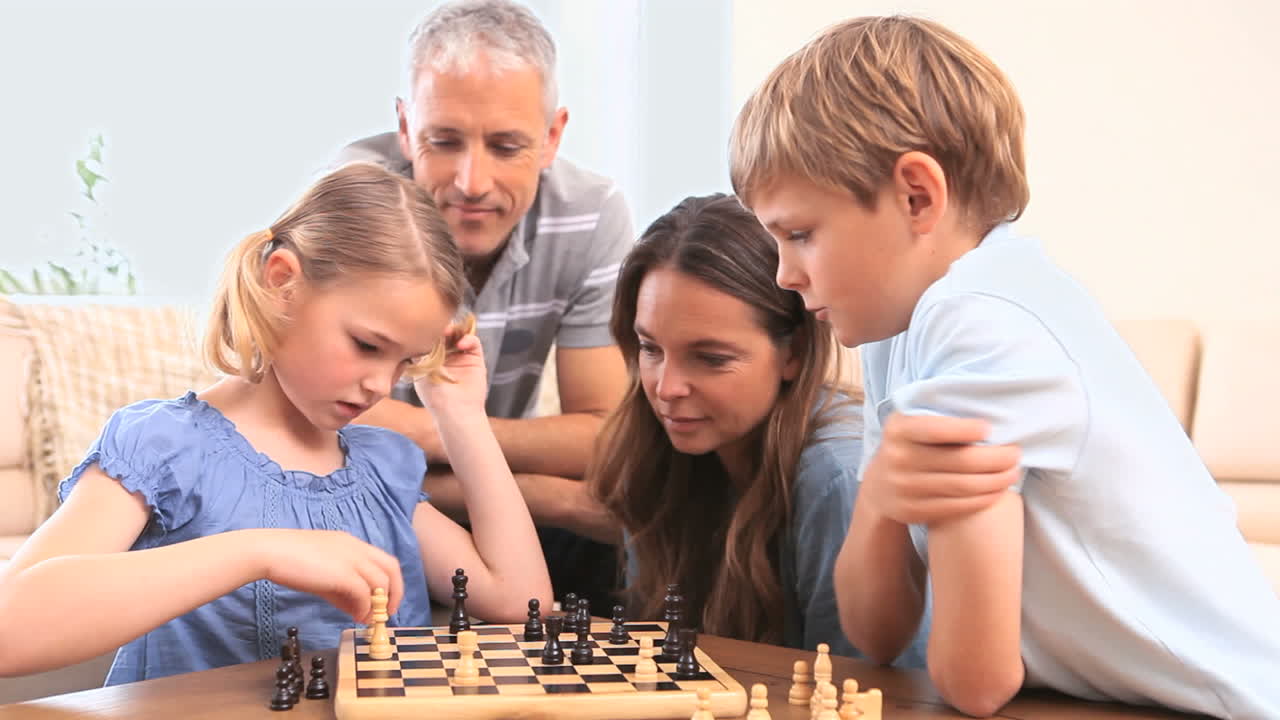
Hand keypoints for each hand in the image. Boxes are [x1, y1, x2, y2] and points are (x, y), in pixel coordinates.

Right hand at [256, 529, 404, 622]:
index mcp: (351, 544)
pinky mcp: (342, 573)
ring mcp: (351, 558)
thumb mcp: (322, 574)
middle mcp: (356, 548)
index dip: (388, 582)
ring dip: (379, 603)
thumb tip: (358, 610)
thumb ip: (342, 590)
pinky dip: (364, 607)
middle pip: (391, 567)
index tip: (384, 601)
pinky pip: (364, 592)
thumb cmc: (290, 561)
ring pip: (381, 581)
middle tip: (387, 613)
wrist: (269, 552)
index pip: (382, 560)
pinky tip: (356, 617)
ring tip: (370, 619)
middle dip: (394, 592)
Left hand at [415, 326, 487, 416]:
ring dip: (454, 331)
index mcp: (430, 361)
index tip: (425, 329)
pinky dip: (468, 339)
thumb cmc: (436, 396)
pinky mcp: (475, 359)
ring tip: (449, 332)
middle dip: (441, 330)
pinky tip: (462, 344)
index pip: (430, 340)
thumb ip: (425, 351)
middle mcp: (445, 358)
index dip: (428, 333)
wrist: (456, 412)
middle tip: (438, 328)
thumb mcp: (423, 371)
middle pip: (444, 335)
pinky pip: (473, 343)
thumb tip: (425, 332)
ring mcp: (460, 358)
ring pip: (459, 336)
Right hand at [861, 412, 1020, 525]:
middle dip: (996, 458)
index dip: (966, 429)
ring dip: (996, 480)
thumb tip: (985, 407)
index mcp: (898, 429)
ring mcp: (903, 488)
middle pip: (959, 461)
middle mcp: (897, 459)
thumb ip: (936, 417)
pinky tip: (997, 491)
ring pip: (962, 486)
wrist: (879, 486)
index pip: (936, 429)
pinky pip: (956, 507)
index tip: (990, 429)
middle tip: (1016, 454)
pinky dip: (983, 499)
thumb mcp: (910, 424)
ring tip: (1013, 472)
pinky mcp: (912, 511)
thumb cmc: (909, 446)